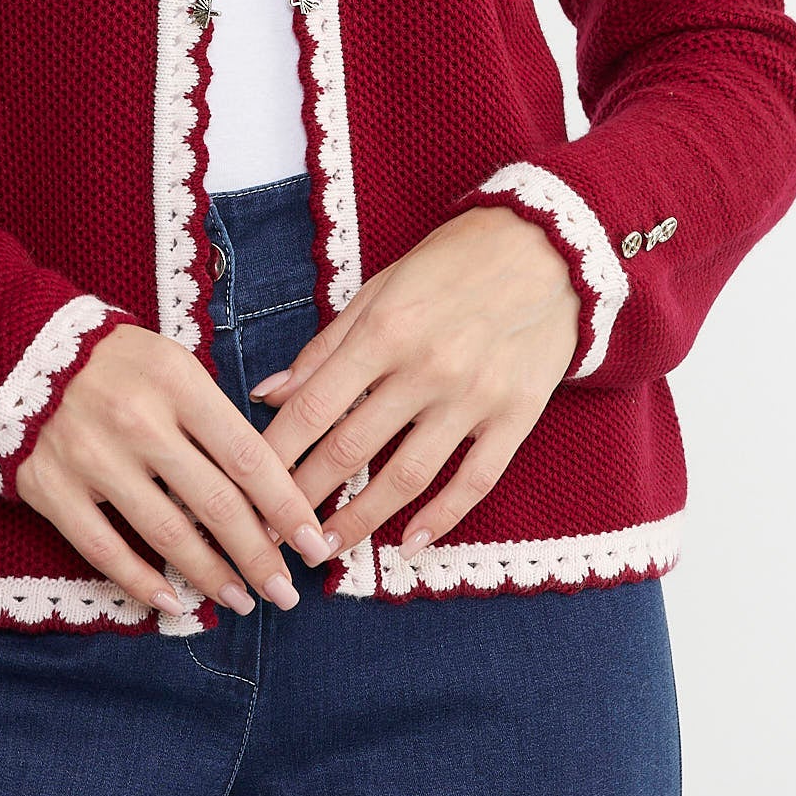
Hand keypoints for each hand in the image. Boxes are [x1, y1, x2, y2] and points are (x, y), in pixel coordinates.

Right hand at [12, 322, 341, 616]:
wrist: (20, 352)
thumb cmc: (117, 363)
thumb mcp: (171, 362)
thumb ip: (213, 415)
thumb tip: (269, 487)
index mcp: (175, 381)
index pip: (245, 454)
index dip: (286, 506)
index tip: (316, 543)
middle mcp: (136, 419)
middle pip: (214, 502)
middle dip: (259, 554)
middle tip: (287, 590)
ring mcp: (91, 456)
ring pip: (167, 532)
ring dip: (212, 576)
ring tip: (243, 600)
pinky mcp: (52, 488)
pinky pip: (105, 549)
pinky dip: (142, 582)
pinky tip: (174, 603)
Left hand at [247, 206, 580, 560]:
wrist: (547, 247)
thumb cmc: (452, 262)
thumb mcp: (381, 289)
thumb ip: (326, 346)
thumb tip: (269, 393)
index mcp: (385, 330)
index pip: (314, 406)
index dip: (276, 453)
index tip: (248, 485)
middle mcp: (427, 367)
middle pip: (352, 448)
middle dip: (305, 497)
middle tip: (276, 533)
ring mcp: (474, 396)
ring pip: (407, 475)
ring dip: (361, 519)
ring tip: (326, 548)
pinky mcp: (516, 416)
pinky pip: (474, 480)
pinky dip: (441, 518)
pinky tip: (407, 545)